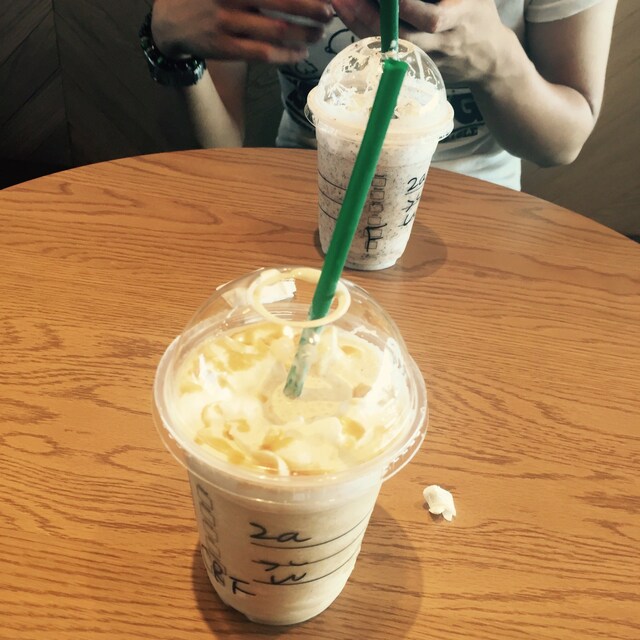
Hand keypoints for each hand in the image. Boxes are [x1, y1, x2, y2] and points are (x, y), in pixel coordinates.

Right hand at [151, 0, 333, 63]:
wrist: (170, 20)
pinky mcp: (224, 48)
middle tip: (329, 14)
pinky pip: (263, 53)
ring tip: (318, 34)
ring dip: (303, 34)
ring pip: (276, 31)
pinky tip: (300, 53)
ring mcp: (226, 23)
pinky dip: (285, 54)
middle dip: (311, 9)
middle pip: (282, 3)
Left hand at [332, 0, 511, 85]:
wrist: (490, 61)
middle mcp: (442, 42)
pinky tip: (350, 16)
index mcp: (460, 18)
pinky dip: (367, 34)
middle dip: (373, 17)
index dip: (407, 6)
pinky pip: (387, 49)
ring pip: (391, 45)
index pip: (431, 18)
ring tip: (341, 3)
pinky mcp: (417, 66)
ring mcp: (428, 57)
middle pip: (404, 36)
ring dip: (363, 25)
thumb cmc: (478, 16)